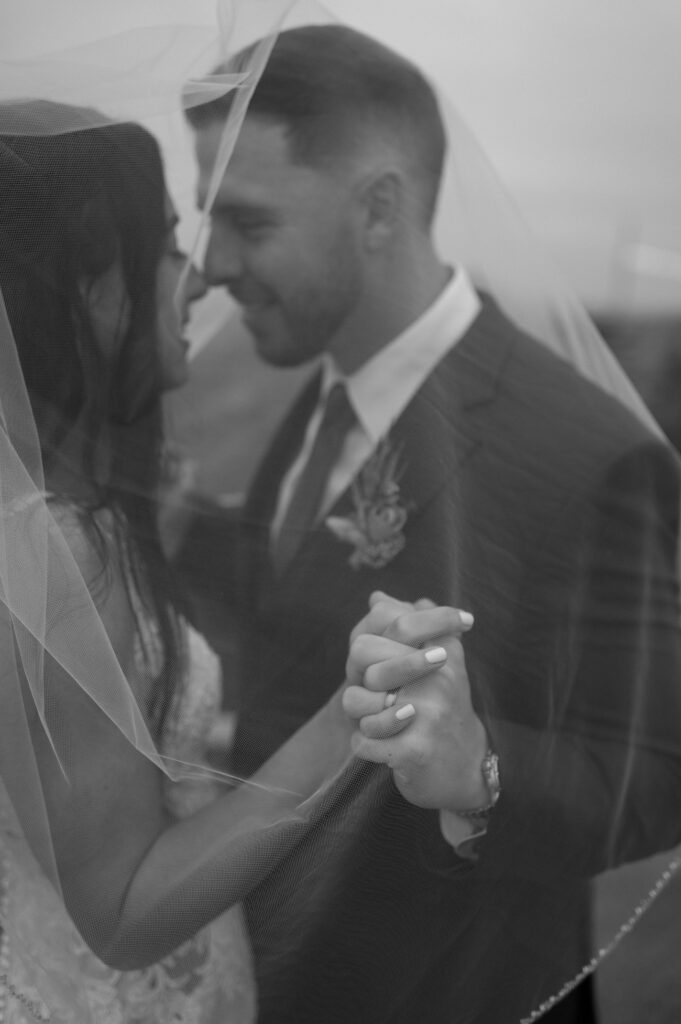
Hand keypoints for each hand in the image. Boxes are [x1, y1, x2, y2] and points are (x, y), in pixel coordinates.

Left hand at [343, 601, 488, 811]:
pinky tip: (383, 747)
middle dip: (362, 680)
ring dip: (362, 717)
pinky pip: (360, 741)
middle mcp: (439, 677)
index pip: (393, 619)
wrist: (468, 768)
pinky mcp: (414, 750)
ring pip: (355, 700)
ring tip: (382, 725)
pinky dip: (365, 746)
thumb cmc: (444, 710)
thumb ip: (411, 626)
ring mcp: (428, 713)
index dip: (375, 640)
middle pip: (361, 652)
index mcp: (443, 650)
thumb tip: (377, 596)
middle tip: (382, 697)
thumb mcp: (437, 663)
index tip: (389, 661)